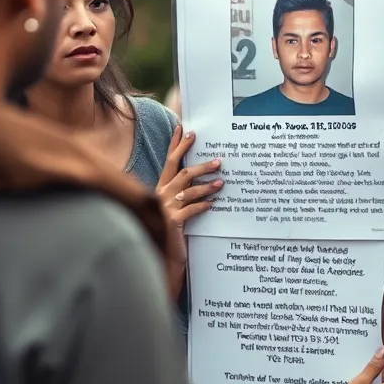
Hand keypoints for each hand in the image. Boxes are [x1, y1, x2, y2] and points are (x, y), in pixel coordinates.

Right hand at [156, 126, 223, 264]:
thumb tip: (205, 176)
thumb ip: (185, 191)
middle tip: (218, 160)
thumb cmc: (173, 228)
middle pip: (182, 172)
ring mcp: (165, 208)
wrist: (164, 253)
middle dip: (200, 164)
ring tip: (222, 182)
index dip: (176, 145)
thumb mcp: (178, 206)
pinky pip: (191, 210)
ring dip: (207, 185)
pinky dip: (203, 205)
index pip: (169, 161)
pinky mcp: (172, 222)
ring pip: (189, 190)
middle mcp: (161, 194)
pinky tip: (213, 204)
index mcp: (161, 187)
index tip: (184, 129)